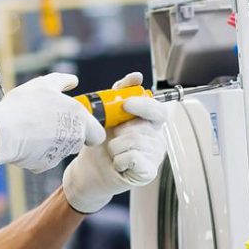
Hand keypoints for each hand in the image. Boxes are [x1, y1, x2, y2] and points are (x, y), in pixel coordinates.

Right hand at [0, 72, 104, 172]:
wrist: (3, 132)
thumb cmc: (24, 105)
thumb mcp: (44, 84)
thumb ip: (62, 81)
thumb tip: (74, 80)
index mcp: (79, 117)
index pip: (98, 134)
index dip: (89, 129)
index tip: (76, 122)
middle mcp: (75, 138)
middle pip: (79, 141)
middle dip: (69, 134)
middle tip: (50, 122)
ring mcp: (60, 153)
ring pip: (62, 150)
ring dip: (53, 142)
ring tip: (34, 129)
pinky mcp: (45, 165)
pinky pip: (45, 158)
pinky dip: (37, 152)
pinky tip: (26, 141)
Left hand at [62, 91, 173, 213]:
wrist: (90, 169)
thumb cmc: (101, 142)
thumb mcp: (109, 113)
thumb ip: (121, 92)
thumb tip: (136, 77)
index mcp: (151, 122)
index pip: (158, 110)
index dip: (143, 106)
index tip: (126, 104)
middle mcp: (157, 138)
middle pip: (140, 128)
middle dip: (120, 132)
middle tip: (114, 138)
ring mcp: (155, 156)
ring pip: (133, 143)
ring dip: (115, 148)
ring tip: (114, 152)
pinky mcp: (149, 172)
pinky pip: (132, 158)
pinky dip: (119, 161)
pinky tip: (118, 164)